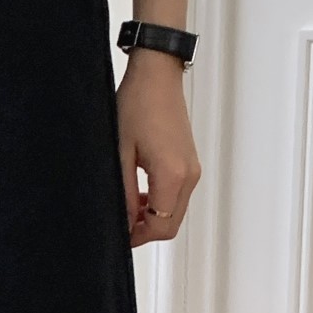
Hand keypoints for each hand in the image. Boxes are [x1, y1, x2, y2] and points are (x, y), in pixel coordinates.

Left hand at [115, 49, 200, 246]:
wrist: (157, 76)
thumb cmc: (138, 104)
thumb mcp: (121, 152)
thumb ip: (124, 191)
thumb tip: (124, 220)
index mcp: (173, 174)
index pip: (160, 226)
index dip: (138, 237)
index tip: (120, 234)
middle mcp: (189, 175)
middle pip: (171, 224)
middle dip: (146, 231)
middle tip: (122, 224)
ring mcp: (192, 169)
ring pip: (175, 212)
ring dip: (153, 217)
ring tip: (128, 207)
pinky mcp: (190, 163)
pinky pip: (178, 196)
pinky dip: (160, 203)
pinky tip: (141, 194)